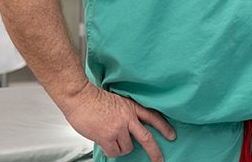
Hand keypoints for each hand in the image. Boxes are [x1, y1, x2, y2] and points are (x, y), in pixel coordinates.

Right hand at [61, 81, 176, 160]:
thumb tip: (127, 129)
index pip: (153, 117)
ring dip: (121, 148)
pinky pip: (115, 152)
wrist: (80, 96)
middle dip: (155, 151)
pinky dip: (111, 151)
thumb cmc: (93, 98)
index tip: (171, 135)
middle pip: (147, 137)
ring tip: (111, 140)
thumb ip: (125, 114)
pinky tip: (105, 143)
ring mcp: (119, 128)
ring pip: (128, 148)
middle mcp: (128, 118)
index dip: (164, 127)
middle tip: (160, 160)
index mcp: (131, 107)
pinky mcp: (108, 136)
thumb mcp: (117, 101)